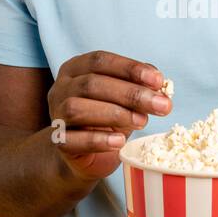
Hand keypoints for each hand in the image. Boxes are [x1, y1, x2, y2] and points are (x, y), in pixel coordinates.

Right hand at [46, 50, 172, 180]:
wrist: (86, 155)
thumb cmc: (107, 119)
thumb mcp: (125, 99)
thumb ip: (140, 86)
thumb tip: (160, 84)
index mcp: (76, 68)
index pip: (100, 61)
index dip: (130, 68)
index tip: (158, 80)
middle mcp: (61, 88)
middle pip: (91, 84)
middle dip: (131, 93)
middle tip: (161, 105)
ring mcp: (56, 115)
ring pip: (77, 108)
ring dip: (115, 114)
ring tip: (142, 122)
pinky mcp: (58, 142)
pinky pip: (73, 139)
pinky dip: (98, 139)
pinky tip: (120, 141)